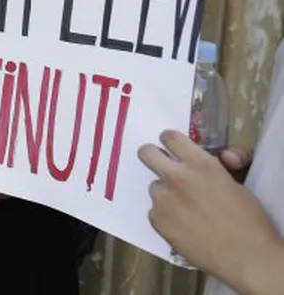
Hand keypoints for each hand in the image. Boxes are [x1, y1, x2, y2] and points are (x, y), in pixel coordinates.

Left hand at [140, 130, 283, 290]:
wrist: (247, 257)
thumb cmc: (248, 220)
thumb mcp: (237, 183)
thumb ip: (220, 165)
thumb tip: (218, 157)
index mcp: (200, 164)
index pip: (170, 137)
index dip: (171, 142)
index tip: (172, 148)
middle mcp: (177, 178)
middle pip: (146, 153)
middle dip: (153, 156)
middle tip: (163, 165)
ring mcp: (164, 200)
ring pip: (155, 187)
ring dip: (166, 194)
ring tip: (188, 209)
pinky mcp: (158, 221)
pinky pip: (155, 211)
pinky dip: (166, 216)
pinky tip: (185, 226)